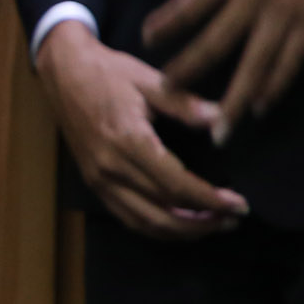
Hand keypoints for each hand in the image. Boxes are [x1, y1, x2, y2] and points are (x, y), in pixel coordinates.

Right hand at [36, 20, 250, 239]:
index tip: (239, 204)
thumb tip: (222, 120)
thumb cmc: (108, 72)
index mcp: (128, 140)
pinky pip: (126, 216)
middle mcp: (110, 166)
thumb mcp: (150, 80)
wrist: (64, 71)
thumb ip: (186, 104)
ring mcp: (98, 178)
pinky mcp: (93, 181)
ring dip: (181, 232)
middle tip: (232, 219)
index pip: (176, 186)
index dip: (211, 200)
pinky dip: (155, 228)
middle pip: (163, 212)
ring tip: (211, 225)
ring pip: (144, 222)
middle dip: (203, 222)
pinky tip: (178, 223)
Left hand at [141, 0, 303, 143]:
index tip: (146, 40)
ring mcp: (286, 10)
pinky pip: (291, 61)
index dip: (166, 24)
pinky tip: (260, 107)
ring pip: (254, 63)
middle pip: (215, 41)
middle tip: (167, 93)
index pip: (190, 3)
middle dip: (189, 70)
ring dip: (234, 99)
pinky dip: (275, 86)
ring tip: (219, 128)